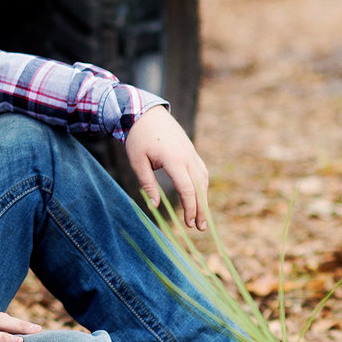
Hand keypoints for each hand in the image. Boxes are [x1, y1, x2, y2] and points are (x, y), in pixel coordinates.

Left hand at [124, 104, 208, 230]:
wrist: (146, 112)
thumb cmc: (138, 138)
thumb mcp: (137, 162)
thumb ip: (147, 184)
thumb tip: (154, 206)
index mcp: (174, 159)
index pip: (187, 189)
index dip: (189, 208)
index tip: (188, 223)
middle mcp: (187, 156)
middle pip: (199, 187)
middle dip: (201, 209)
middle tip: (200, 228)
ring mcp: (191, 153)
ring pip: (203, 179)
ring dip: (204, 199)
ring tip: (201, 217)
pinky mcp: (191, 151)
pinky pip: (201, 171)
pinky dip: (202, 186)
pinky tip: (200, 197)